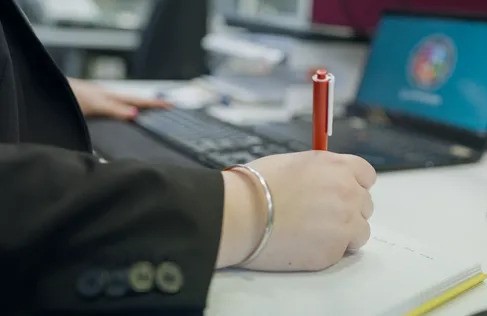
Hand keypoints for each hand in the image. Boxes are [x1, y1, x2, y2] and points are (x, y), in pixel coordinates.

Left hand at [68, 78, 169, 119]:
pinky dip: (124, 113)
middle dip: (151, 105)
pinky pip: (115, 111)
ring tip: (151, 112)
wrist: (48, 92)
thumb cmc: (68, 96)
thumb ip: (115, 109)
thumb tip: (136, 113)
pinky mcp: (92, 108)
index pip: (140, 100)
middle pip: (135, 101)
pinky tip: (123, 118)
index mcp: (112, 96)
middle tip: (167, 108)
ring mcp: (100, 102)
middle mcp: (108, 98)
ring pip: (125, 105)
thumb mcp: (94, 104)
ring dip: (139, 108)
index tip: (172, 106)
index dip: (155, 104)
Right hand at [218, 151, 375, 270]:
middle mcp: (348, 191)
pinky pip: (343, 251)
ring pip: (360, 231)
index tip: (341, 193)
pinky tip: (306, 244)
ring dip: (344, 233)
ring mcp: (345, 222)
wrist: (241, 213)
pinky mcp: (335, 250)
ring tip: (314, 234)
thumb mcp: (293, 163)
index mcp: (337, 166)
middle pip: (365, 204)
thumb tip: (324, 181)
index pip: (367, 175)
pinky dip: (330, 250)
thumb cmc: (256, 185)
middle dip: (347, 210)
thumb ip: (320, 171)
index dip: (354, 184)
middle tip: (321, 216)